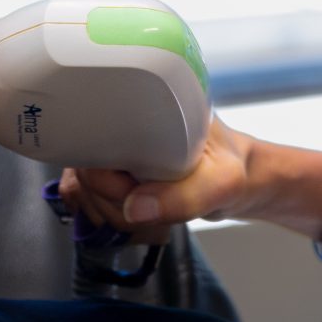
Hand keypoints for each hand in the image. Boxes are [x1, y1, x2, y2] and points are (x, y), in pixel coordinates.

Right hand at [58, 114, 263, 239]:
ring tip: (149, 210)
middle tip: (150, 206)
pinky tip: (137, 213)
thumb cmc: (235, 170)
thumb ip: (186, 197)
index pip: (91, 135)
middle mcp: (122, 122)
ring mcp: (113, 148)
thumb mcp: (223, 183)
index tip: (133, 191)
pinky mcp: (111, 170)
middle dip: (112, 201)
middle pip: (83, 169)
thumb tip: (133, 208)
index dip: (103, 173)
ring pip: (81, 189)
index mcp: (146, 105)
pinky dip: (107, 216)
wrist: (240, 178)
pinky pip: (87, 199)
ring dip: (110, 212)